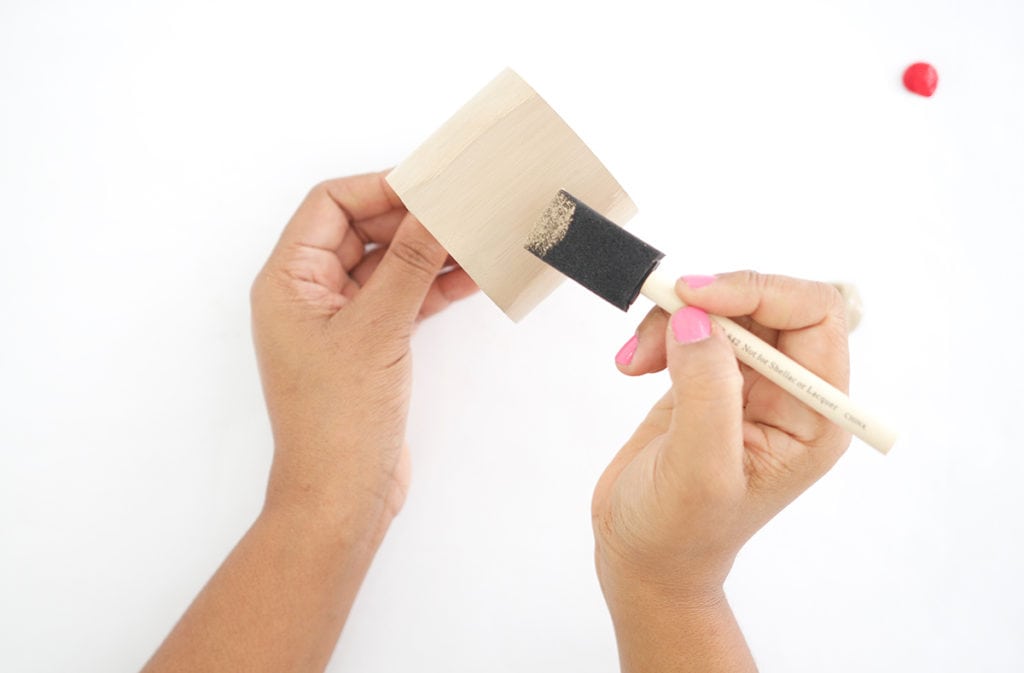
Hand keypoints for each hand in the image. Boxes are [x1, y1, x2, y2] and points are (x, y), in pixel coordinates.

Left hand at [250, 172, 475, 537]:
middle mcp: (309, 294)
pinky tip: (473, 276)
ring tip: (478, 237)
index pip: (330, 205)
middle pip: (363, 231)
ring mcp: (341, 321)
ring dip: (430, 253)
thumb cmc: (337, 421)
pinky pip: (403, 299)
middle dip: (413, 220)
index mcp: (288, 280)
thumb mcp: (377, 330)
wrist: (342, 496)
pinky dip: (434, 287)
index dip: (380, 188)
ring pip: (389, 266)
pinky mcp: (369, 346)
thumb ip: (409, 263)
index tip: (431, 185)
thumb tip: (436, 209)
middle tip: (463, 208)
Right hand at [592, 272, 850, 668]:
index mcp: (813, 415)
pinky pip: (690, 326)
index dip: (761, 293)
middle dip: (709, 305)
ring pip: (721, 309)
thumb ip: (707, 392)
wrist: (643, 555)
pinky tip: (634, 365)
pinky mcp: (705, 378)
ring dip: (673, 320)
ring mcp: (746, 383)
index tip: (697, 299)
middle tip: (660, 325)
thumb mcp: (701, 471)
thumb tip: (695, 320)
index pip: (815, 317)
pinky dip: (657, 333)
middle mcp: (788, 392)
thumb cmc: (680, 532)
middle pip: (766, 303)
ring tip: (637, 362)